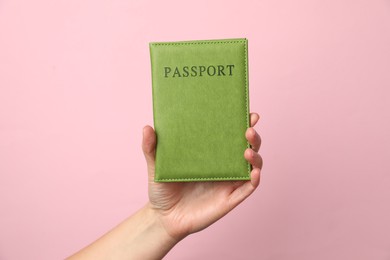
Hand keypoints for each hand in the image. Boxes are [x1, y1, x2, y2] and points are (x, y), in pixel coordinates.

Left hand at [142, 112, 262, 241]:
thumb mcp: (156, 166)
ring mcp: (229, 181)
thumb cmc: (163, 189)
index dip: (242, 122)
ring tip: (247, 150)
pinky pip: (248, 188)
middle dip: (253, 136)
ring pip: (252, 166)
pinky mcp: (230, 198)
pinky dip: (255, 179)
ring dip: (255, 156)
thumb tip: (147, 127)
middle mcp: (224, 165)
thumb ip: (151, 148)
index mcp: (210, 153)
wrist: (163, 217)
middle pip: (247, 147)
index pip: (230, 134)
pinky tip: (254, 172)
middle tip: (248, 129)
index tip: (248, 112)